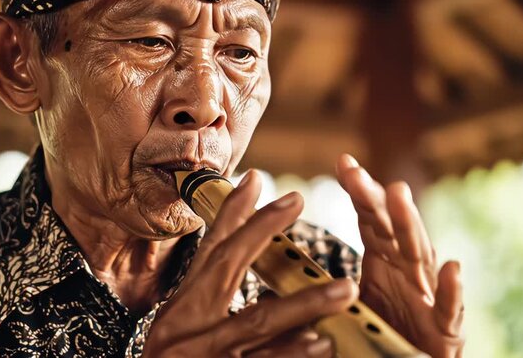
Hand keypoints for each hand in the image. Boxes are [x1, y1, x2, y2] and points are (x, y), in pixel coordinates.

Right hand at [142, 170, 357, 357]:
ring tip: (343, 288)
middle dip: (262, 232)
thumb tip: (239, 252)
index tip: (262, 182)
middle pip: (225, 270)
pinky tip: (322, 344)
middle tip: (297, 201)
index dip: (236, 216)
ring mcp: (203, 357)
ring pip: (253, 324)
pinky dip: (291, 355)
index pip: (209, 254)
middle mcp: (185, 330)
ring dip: (300, 304)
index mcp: (180, 312)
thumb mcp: (186, 328)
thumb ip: (212, 293)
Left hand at [335, 154, 464, 357]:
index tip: (344, 162)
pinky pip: (450, 310)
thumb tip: (268, 274)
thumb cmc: (378, 332)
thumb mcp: (343, 304)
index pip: (372, 219)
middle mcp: (407, 271)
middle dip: (376, 199)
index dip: (360, 192)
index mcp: (384, 261)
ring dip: (409, 225)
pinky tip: (451, 268)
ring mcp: (428, 296)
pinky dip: (451, 290)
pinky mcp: (445, 330)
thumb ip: (318, 289)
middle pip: (392, 229)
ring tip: (397, 194)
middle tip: (357, 174)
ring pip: (419, 257)